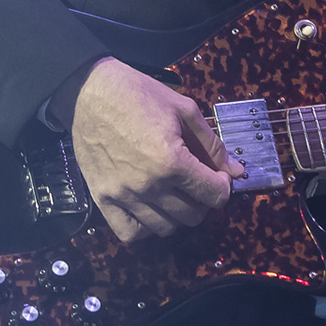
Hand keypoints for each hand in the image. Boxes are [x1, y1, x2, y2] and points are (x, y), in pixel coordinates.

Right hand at [50, 57, 246, 242]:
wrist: (90, 93)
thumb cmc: (138, 95)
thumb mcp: (184, 110)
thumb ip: (212, 145)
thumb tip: (236, 170)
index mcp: (172, 161)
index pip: (214, 195)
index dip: (223, 187)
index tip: (218, 176)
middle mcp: (148, 185)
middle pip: (192, 216)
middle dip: (203, 201)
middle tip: (197, 183)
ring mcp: (123, 195)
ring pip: (164, 228)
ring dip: (177, 215)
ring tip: (175, 193)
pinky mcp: (102, 199)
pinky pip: (130, 232)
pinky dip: (145, 227)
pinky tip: (150, 208)